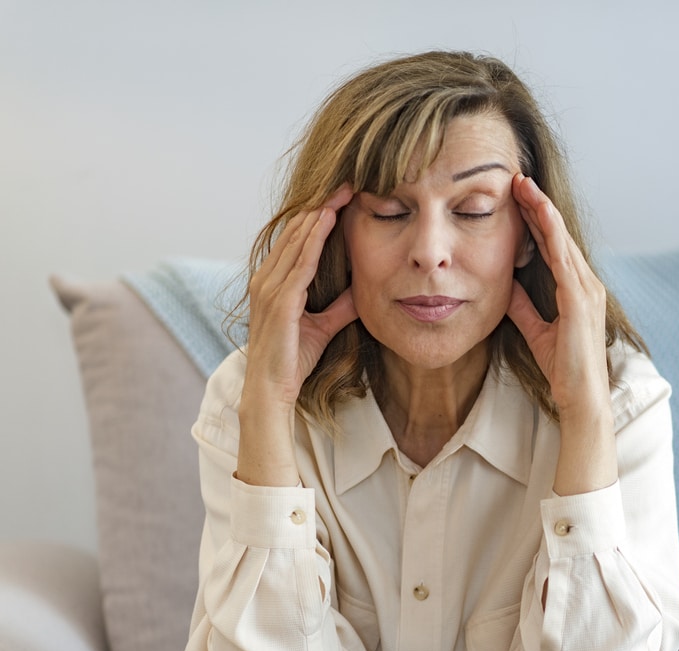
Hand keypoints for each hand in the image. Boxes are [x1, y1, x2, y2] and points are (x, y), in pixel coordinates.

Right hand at [243, 184, 356, 408]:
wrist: (272, 389)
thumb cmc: (292, 359)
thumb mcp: (323, 326)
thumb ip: (340, 306)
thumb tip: (363, 292)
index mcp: (273, 282)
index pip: (298, 241)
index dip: (319, 217)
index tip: (342, 197)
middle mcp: (266, 279)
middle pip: (296, 233)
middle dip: (321, 206)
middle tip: (345, 182)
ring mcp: (269, 288)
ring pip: (297, 242)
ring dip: (318, 215)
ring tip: (340, 192)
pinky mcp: (279, 301)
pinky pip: (299, 263)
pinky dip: (313, 240)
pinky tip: (326, 221)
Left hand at [506, 173, 609, 416]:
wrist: (581, 397)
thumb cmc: (564, 369)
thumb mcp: (536, 330)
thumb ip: (523, 306)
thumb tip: (505, 285)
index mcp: (577, 290)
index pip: (553, 247)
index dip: (536, 221)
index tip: (517, 198)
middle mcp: (587, 284)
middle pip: (558, 236)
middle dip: (538, 206)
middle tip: (517, 178)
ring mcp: (587, 290)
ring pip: (561, 240)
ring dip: (542, 211)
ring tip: (523, 185)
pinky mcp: (580, 300)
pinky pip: (564, 259)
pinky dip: (552, 233)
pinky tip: (540, 213)